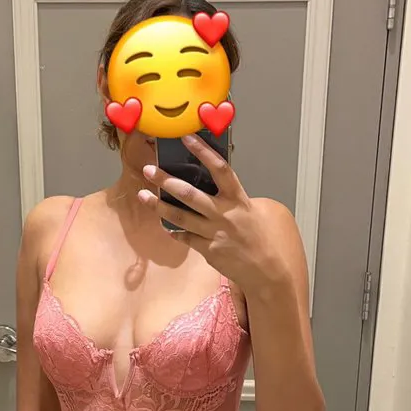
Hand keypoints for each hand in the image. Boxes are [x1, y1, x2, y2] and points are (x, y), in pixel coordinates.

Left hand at [138, 134, 291, 294]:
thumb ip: (237, 199)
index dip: (203, 152)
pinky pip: (186, 238)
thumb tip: (220, 189)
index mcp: (239, 200)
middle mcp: (224, 214)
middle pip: (190, 194)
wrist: (267, 272)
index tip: (186, 139)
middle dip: (166, 181)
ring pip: (180, 217)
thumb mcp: (260, 212)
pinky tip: (167, 228)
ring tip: (142, 196)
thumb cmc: (265, 240)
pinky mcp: (208, 251)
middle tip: (149, 170)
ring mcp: (214, 233)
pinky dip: (176, 232)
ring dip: (159, 206)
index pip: (220, 170)